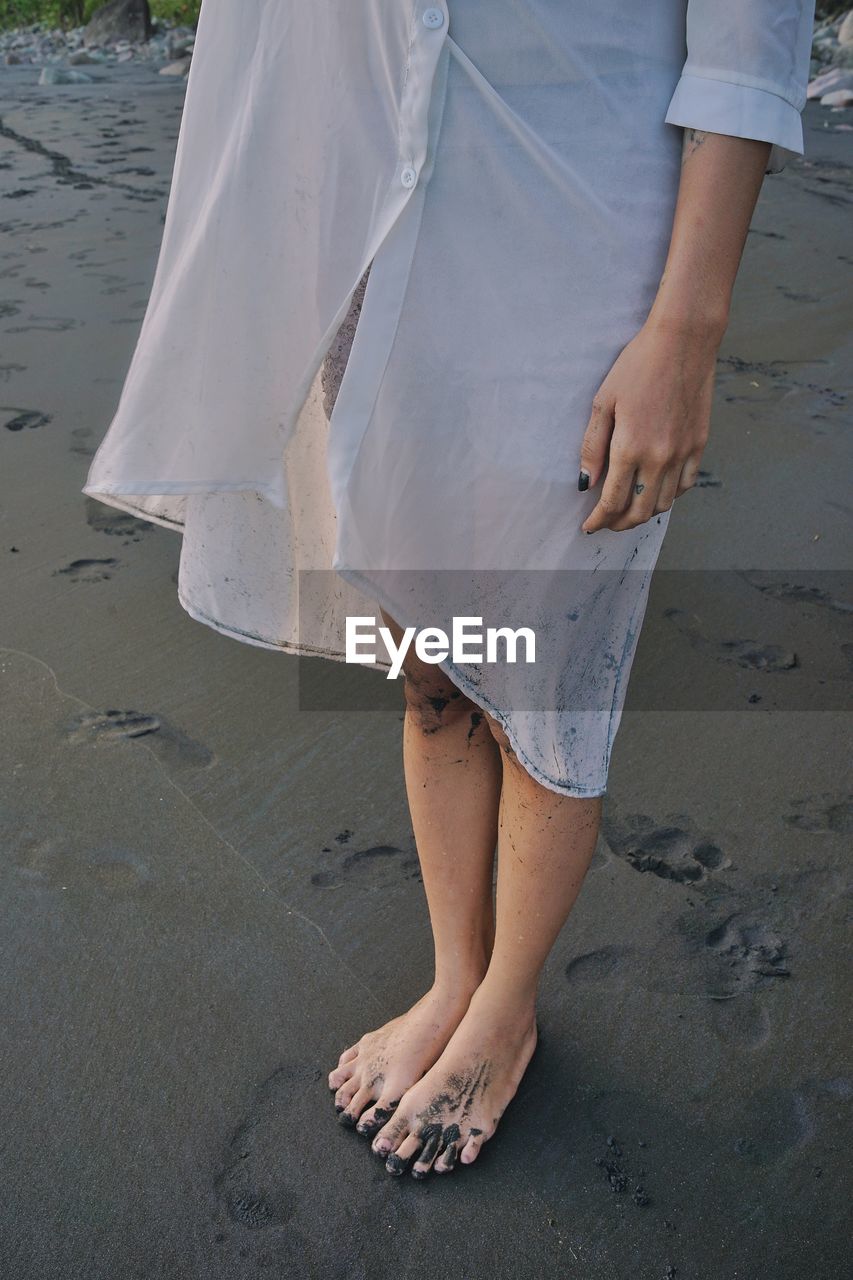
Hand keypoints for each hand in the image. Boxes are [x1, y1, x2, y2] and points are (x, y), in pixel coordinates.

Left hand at [578, 316, 719, 532]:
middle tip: (606, 523)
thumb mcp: (603, 402)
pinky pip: (685, 485)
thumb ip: (592, 447)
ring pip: (664, 504)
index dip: (598, 520)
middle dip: (619, 524)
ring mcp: (683, 453)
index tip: (589, 525)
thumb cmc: (637, 365)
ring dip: (644, 513)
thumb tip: (586, 482)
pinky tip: (656, 490)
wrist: (682, 342)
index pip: (611, 502)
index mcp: (630, 448)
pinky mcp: (699, 444)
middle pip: (639, 511)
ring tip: (629, 509)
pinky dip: (669, 496)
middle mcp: (659, 458)